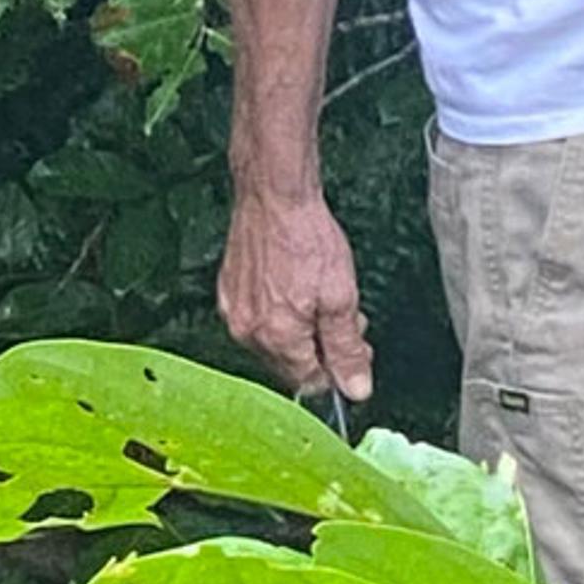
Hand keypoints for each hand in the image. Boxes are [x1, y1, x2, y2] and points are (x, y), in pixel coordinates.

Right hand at [220, 188, 373, 401]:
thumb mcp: (341, 296)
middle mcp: (247, 332)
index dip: (338, 368)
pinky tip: (294, 286)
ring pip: (274, 342)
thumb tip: (357, 390)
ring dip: (300, 330)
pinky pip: (257, 318)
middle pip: (291, 364)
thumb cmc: (307, 237)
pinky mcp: (227, 291)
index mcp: (277, 337)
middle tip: (345, 317)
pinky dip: (278, 312)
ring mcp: (232, 311)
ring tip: (321, 296)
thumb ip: (347, 348)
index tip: (355, 345)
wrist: (274, 194)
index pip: (311, 382)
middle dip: (321, 348)